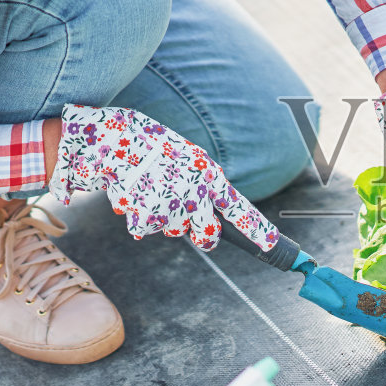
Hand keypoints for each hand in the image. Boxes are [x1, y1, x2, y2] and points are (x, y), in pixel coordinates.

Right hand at [48, 105, 277, 250]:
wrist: (114, 137)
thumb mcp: (190, 160)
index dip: (257, 231)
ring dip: (161, 217)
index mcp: (210, 175)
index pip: (239, 209)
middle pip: (208, 236)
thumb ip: (204, 187)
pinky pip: (144, 229)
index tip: (272, 247)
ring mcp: (171, 204)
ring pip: (173, 231)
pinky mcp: (146, 214)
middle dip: (201, 234)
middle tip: (187, 219)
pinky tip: (133, 194)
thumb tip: (212, 222)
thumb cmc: (156, 150)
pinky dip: (136, 217)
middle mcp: (195, 191)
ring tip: (151, 189)